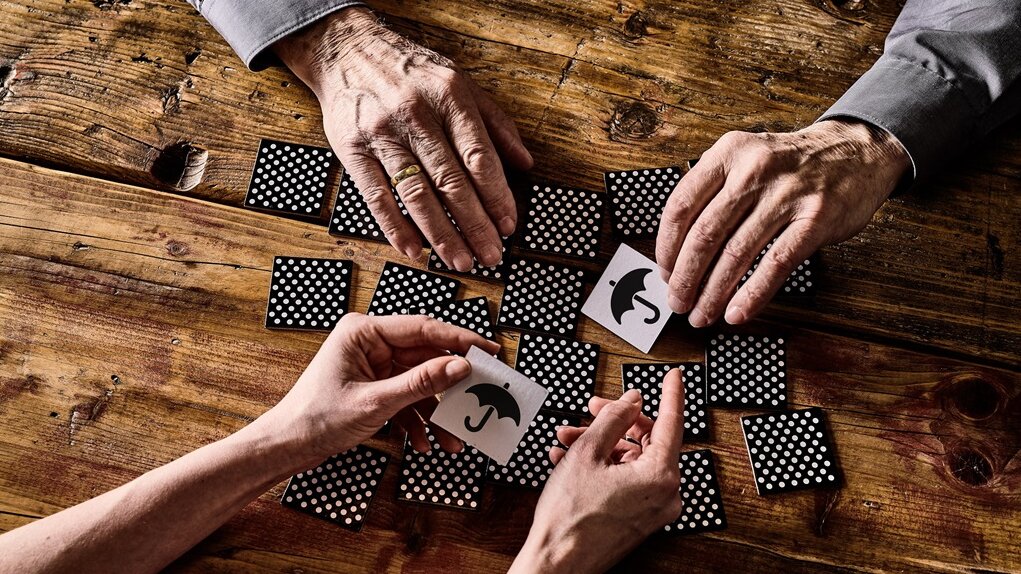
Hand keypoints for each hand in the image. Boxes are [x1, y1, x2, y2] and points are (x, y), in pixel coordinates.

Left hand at [262, 313, 500, 463]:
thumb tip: (460, 367)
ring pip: (419, 382)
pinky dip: (417, 420)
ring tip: (452, 437)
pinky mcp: (375, 386)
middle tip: (481, 393)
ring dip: (435, 411)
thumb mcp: (375, 402)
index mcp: (364, 331)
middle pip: (425, 356)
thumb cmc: (316, 418)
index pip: (423, 328)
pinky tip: (423, 442)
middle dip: (449, 384)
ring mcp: (373, 365)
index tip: (488, 351)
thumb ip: (420, 383)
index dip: (459, 340)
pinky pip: (407, 398)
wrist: (286, 446)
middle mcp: (370, 343)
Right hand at [275, 8, 533, 271]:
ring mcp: (383, 134)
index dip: (497, 196)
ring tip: (460, 260)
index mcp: (450, 97)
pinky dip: (395, 228)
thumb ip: (496, 124)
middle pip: (451, 182)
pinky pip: (377, 196)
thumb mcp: (462, 84)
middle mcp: (417, 115)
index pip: (479, 157)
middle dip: (475, 225)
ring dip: (441, 234)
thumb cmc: (412, 73)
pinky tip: (414, 250)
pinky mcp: (353, 150)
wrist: (349, 51)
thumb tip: (526, 163)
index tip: (509, 225)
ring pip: (416, 194)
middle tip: (491, 256)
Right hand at [510, 370, 685, 572]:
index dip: (670, 393)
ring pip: (632, 461)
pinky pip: (628, 481)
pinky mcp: (640, 519)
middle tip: (592, 408)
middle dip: (616, 422)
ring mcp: (654, 510)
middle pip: (647, 441)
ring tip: (567, 439)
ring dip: (602, 444)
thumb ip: (613, 419)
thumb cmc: (570, 516)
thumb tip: (632, 401)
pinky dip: (604, 466)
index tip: (675, 375)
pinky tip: (571, 460)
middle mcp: (665, 494)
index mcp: (661, 475)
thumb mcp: (588, 452)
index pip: (672, 422)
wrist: (557, 563)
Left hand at [655, 119, 910, 326]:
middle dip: (686, 278)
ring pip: (736, 254)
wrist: (857, 152)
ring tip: (702, 315)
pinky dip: (752, 294)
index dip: (666, 247)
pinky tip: (737, 313)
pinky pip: (775, 264)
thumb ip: (713, 193)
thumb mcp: (746, 159)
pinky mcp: (816, 219)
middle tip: (677, 303)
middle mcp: (754, 170)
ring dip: (713, 293)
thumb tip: (678, 253)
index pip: (681, 206)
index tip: (664, 274)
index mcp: (728, 153)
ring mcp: (787, 194)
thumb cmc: (791, 166)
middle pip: (704, 235)